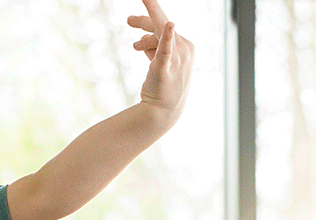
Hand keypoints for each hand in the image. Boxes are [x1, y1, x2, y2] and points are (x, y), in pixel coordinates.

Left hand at [128, 0, 192, 125]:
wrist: (163, 111)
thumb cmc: (162, 86)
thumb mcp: (159, 61)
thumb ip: (153, 46)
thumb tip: (140, 41)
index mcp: (186, 47)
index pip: (166, 25)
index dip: (152, 12)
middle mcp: (184, 49)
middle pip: (161, 26)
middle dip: (144, 21)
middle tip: (128, 20)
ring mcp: (176, 59)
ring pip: (155, 38)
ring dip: (144, 43)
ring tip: (135, 48)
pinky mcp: (164, 68)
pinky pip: (166, 51)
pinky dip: (167, 39)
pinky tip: (170, 27)